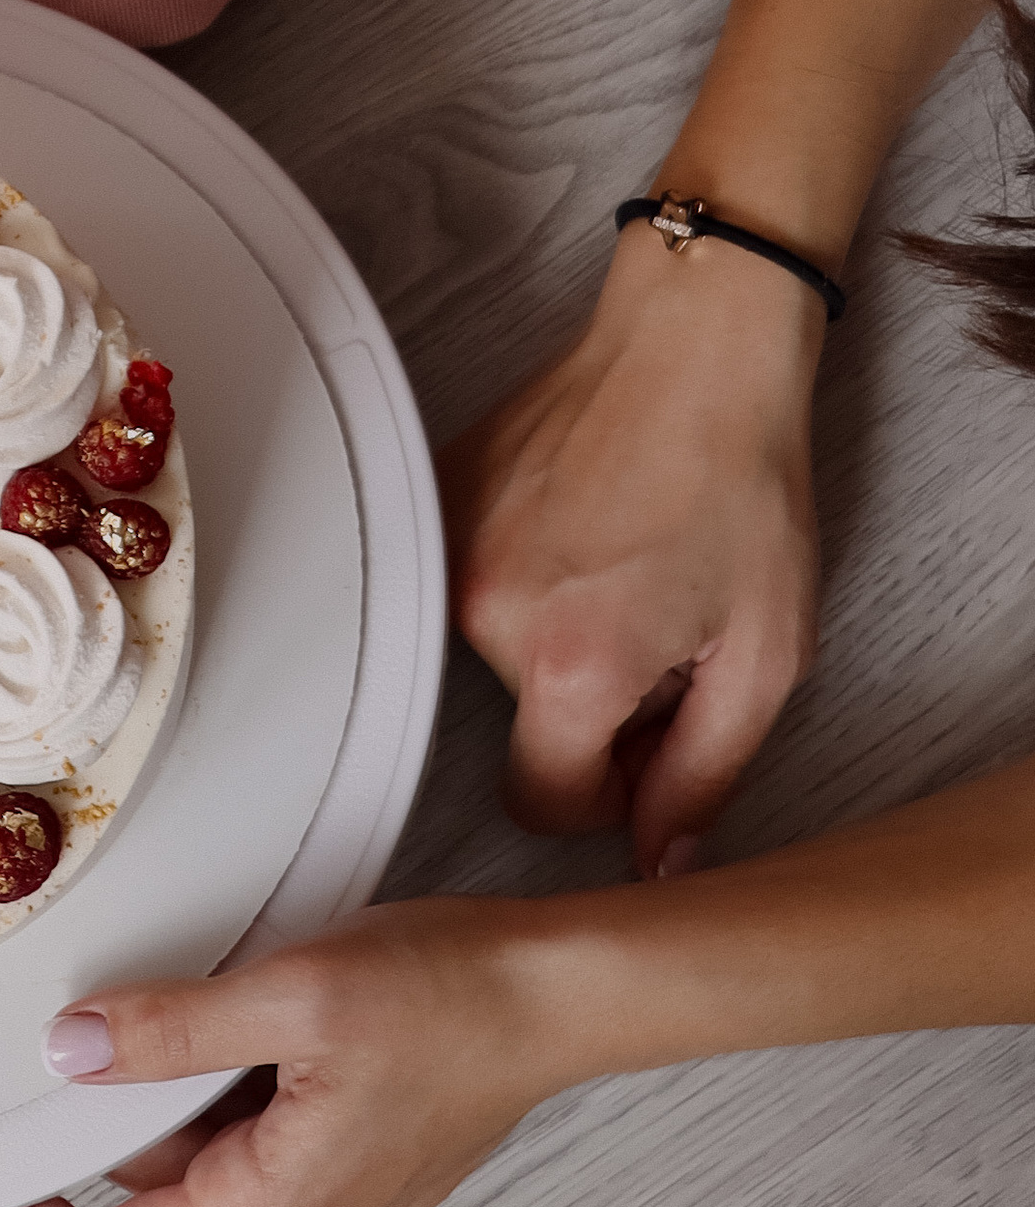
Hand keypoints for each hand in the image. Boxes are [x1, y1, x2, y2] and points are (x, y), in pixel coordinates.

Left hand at [0, 899, 574, 1206]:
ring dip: (178, 1085)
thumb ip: (172, 1031)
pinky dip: (229, 1073)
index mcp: (277, 1202)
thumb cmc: (452, 994)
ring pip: (211, 1151)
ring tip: (186, 997)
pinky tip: (248, 1004)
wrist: (558, 991)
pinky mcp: (356, 1143)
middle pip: (162, 1193)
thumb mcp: (291, 993)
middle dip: (112, 1118)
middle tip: (85, 1026)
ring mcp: (335, 1184)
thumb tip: (73, 1051)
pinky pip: (260, 1125)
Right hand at [440, 219, 821, 875]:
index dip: (611, 795)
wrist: (695, 344)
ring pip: (501, 654)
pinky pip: (477, 581)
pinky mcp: (441, 496)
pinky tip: (589, 527)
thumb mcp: (766, 657)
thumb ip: (702, 780)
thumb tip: (655, 861)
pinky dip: (530, 577)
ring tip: (629, 566)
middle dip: (594, 706)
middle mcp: (489, 609)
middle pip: (526, 723)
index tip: (653, 743)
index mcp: (572, 663)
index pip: (544, 804)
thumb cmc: (741, 482)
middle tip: (664, 633)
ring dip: (561, 637)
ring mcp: (452, 545)